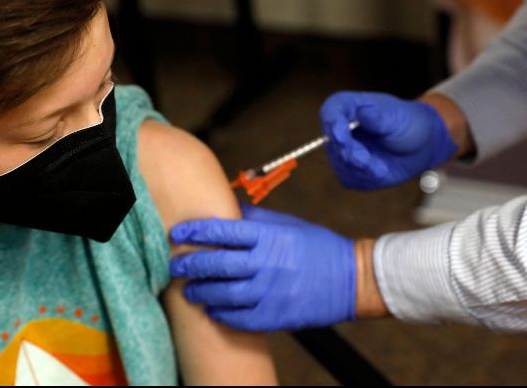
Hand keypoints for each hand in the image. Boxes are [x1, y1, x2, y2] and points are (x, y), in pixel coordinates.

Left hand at [169, 204, 355, 331]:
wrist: (351, 279)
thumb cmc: (317, 247)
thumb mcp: (287, 224)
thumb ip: (255, 219)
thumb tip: (226, 208)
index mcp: (269, 236)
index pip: (222, 231)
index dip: (195, 231)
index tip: (178, 234)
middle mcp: (267, 262)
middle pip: (217, 263)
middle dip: (190, 264)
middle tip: (175, 266)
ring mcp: (271, 291)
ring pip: (224, 293)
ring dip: (201, 292)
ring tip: (189, 291)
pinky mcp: (276, 315)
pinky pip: (240, 318)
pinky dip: (222, 314)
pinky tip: (212, 310)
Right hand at [320, 91, 457, 189]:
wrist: (420, 145)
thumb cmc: (407, 123)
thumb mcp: (397, 117)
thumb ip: (378, 117)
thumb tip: (363, 111)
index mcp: (348, 106)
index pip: (330, 112)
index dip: (332, 123)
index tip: (340, 134)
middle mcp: (339, 129)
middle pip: (332, 142)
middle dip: (349, 152)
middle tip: (365, 160)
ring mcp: (342, 151)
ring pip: (341, 164)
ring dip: (361, 169)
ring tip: (382, 168)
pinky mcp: (349, 171)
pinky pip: (350, 179)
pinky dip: (366, 179)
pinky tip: (381, 171)